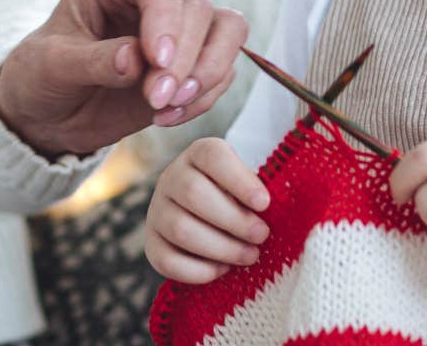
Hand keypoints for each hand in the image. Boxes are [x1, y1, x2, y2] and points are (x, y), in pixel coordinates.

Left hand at [0, 0, 247, 156]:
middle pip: (197, 5)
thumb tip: (135, 60)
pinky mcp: (194, 59)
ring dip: (207, 73)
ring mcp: (178, 24)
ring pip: (227, 29)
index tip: (157, 62)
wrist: (50, 114)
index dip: (166, 17)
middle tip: (156, 100)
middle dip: (184, 59)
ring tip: (167, 108)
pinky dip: (204, 97)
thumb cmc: (41, 76)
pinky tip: (168, 117)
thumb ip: (92, 61)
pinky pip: (223, 68)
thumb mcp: (51, 67)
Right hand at [145, 137, 270, 283]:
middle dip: (234, 220)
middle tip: (262, 235)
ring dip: (221, 248)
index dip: (239, 180)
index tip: (265, 203)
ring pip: (181, 229)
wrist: (207, 217)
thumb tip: (276, 212)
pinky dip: (198, 270)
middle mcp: (171, 178)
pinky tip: (223, 270)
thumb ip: (257, 193)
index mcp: (198, 155)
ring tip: (250, 255)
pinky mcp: (151, 243)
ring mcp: (157, 211)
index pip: (212, 156)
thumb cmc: (237, 199)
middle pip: (194, 194)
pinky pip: (167, 261)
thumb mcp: (248, 185)